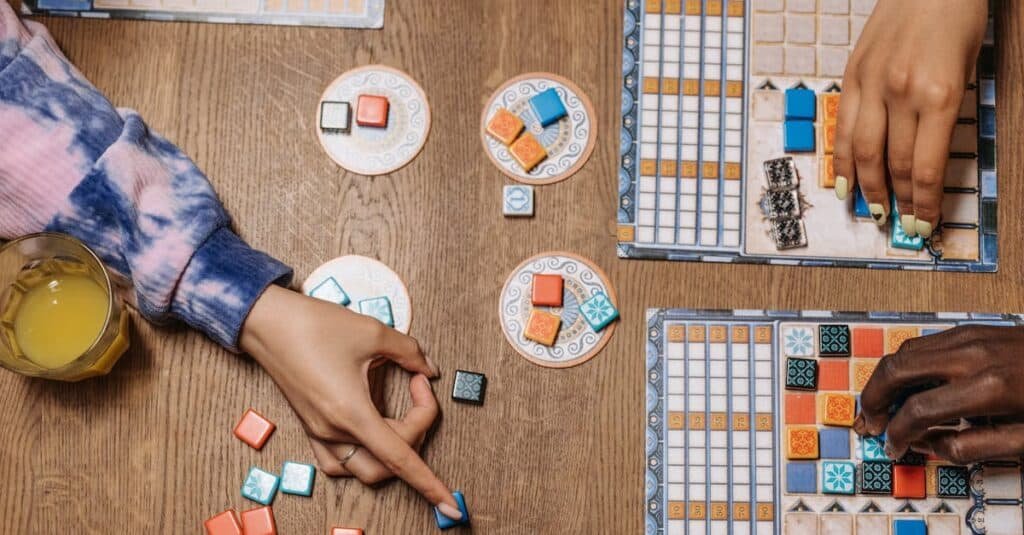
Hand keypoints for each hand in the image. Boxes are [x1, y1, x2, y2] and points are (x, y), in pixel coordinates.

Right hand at [239, 285, 462, 519]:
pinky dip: (364, 454)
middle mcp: (333, 432)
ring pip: (364, 468)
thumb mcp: (372, 331)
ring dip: (390, 450)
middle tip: (418, 383)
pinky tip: (373, 426)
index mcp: (351, 413)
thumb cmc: (313, 325)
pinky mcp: (310, 427)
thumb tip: (428, 369)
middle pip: (388, 463)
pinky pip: (340, 461)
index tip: (452, 506)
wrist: (266, 322)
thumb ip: (409, 352)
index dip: (428, 484)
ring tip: (399, 406)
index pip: (400, 459)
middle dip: (415, 431)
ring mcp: (319, 432)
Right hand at [834, 0, 986, 236]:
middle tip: (900, 225)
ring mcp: (870, 84)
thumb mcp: (964, 71)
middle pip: (893, 163)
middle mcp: (900, 92)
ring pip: (862, 151)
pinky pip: (842, 127)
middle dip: (898, 200)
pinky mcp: (851, 75)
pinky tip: (842, 181)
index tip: (924, 223)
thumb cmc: (956, 19)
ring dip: (866, 187)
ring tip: (872, 211)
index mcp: (937, 94)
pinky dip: (841, 159)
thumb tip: (925, 163)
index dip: (924, 201)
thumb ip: (942, 116)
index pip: (926, 166)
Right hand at [855, 326, 1023, 464]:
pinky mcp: (970, 329)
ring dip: (884, 380)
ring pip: (902, 352)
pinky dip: (904, 365)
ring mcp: (968, 337)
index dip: (898, 433)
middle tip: (868, 423)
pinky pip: (922, 343)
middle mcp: (970, 355)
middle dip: (873, 399)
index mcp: (987, 387)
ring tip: (880, 405)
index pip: (918, 410)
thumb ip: (974, 446)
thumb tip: (929, 445)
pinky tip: (907, 385)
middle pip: (896, 370)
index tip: (894, 448)